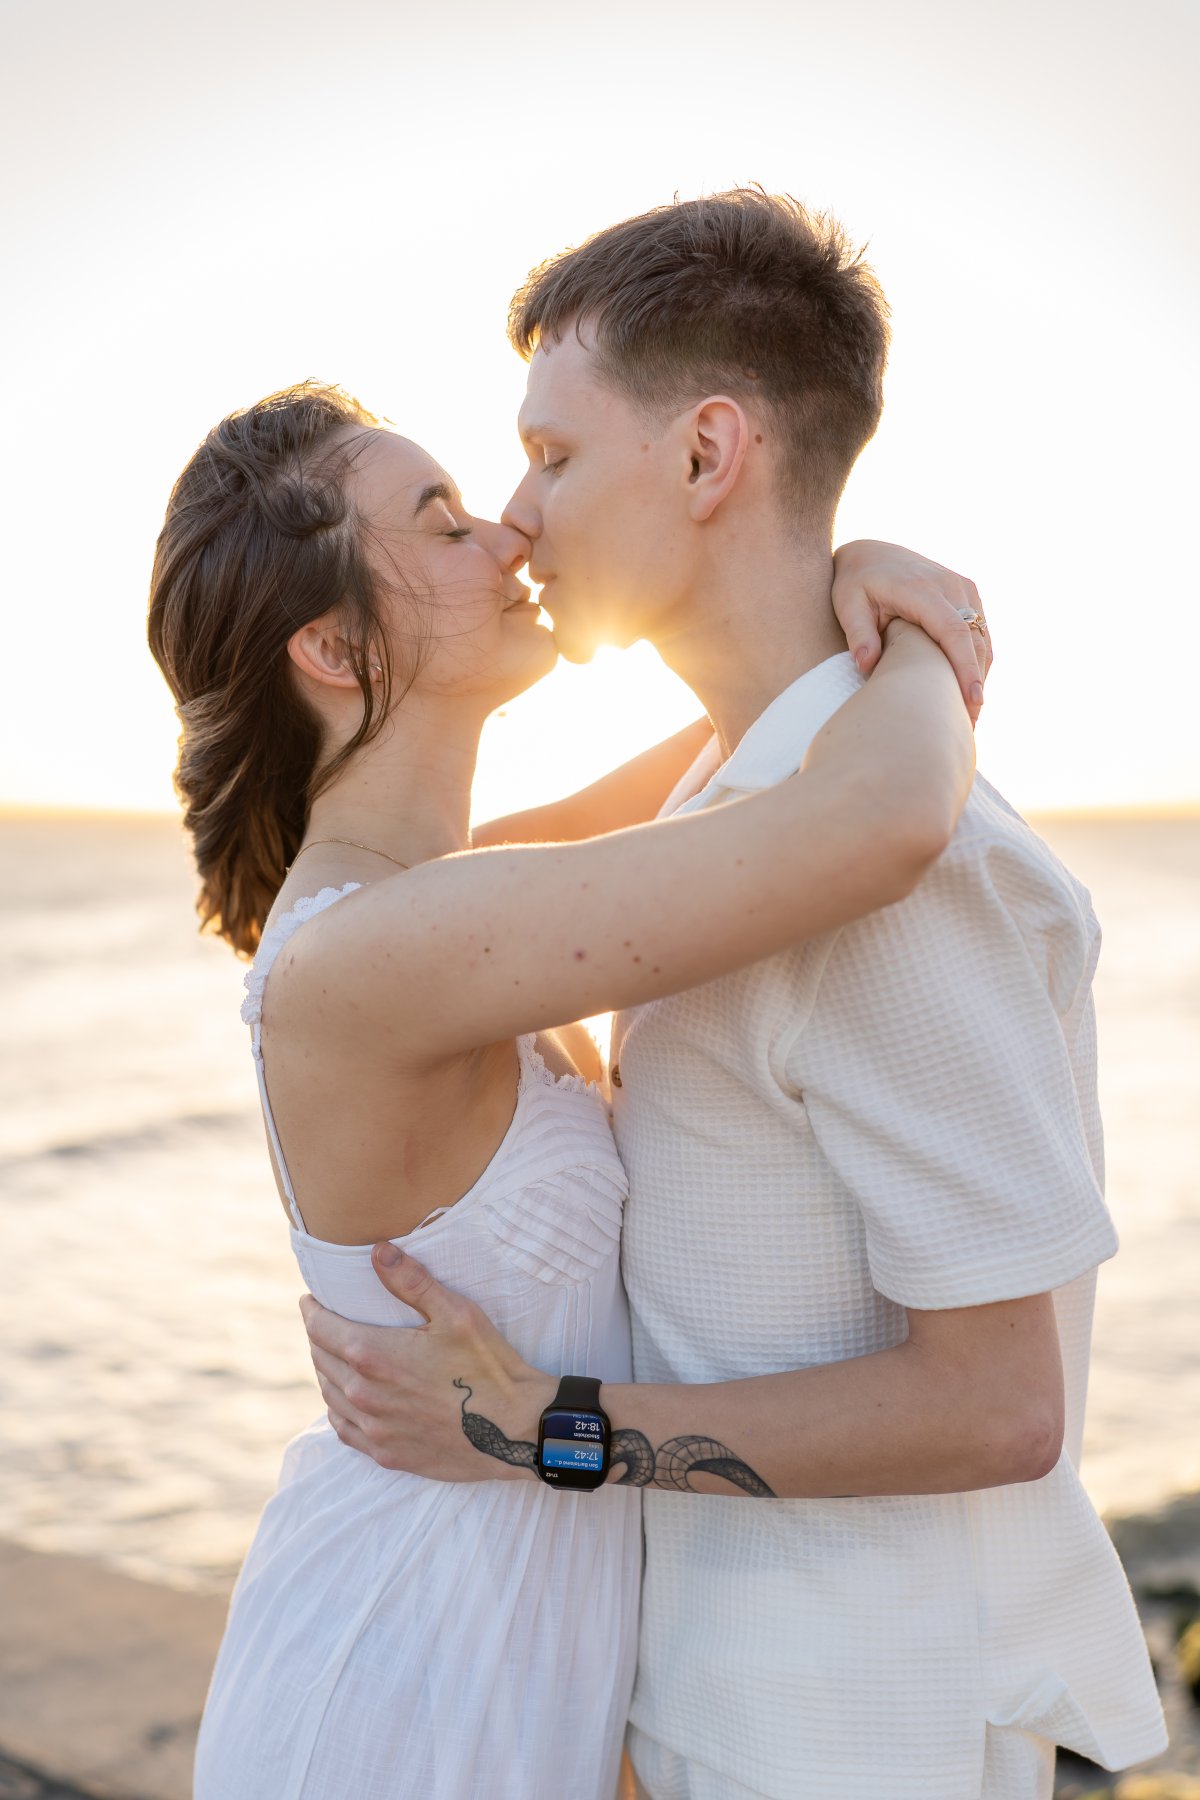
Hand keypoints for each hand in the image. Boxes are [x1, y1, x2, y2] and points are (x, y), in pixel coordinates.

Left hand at [299, 1245, 554, 1480]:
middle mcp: (364, 1394)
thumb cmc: (488, 1367)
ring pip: (330, 1395)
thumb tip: (377, 1251)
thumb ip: (412, 1281)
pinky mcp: (386, 1454)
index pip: (320, 1328)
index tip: (310, 1300)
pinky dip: (338, 1409)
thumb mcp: (456, 1313)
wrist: (515, 1431)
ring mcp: (373, 1429)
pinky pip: (344, 1429)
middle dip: (318, 1337)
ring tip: (334, 1356)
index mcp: (374, 1355)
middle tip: (324, 1323)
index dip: (311, 1311)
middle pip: (321, 1360)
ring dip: (327, 1371)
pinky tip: (347, 1400)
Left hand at [831, 539, 992, 724]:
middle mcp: (950, 585)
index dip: (965, 669)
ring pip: (982, 639)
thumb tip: (865, 665)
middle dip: (976, 683)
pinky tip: (966, 691)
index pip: (954, 632)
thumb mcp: (848, 604)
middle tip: (969, 725)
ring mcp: (963, 588)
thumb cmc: (855, 583)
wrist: (870, 553)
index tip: (972, 701)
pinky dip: (977, 662)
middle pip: (975, 640)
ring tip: (969, 716)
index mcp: (922, 589)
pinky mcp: (968, 595)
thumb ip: (858, 633)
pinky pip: (980, 633)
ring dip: (979, 676)